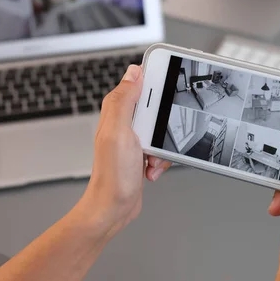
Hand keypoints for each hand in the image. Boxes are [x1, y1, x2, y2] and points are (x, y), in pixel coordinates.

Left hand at [77, 65, 170, 236]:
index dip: (155, 83)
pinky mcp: (142, 153)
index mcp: (116, 110)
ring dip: (162, 146)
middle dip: (163, 124)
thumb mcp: (118, 132)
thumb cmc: (112, 175)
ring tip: (150, 157)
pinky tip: (150, 168)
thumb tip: (133, 72)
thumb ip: (124, 100)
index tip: (167, 90)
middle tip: (154, 137)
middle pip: (157, 108)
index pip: (138, 83)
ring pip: (163, 129)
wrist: (114, 208)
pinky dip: (161, 160)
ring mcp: (134, 138)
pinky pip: (162, 148)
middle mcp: (123, 122)